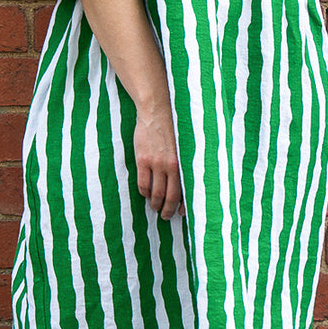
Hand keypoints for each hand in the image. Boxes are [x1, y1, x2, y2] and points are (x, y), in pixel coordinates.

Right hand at [133, 99, 183, 219]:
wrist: (157, 112)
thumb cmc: (172, 129)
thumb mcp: (182, 148)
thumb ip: (181, 164)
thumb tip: (182, 183)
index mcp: (183, 163)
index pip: (184, 191)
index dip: (182, 205)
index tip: (180, 212)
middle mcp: (171, 166)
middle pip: (170, 196)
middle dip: (168, 210)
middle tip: (165, 216)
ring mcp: (156, 164)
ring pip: (155, 193)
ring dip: (155, 203)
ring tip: (155, 207)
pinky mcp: (143, 160)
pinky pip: (143, 183)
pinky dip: (144, 192)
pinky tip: (145, 194)